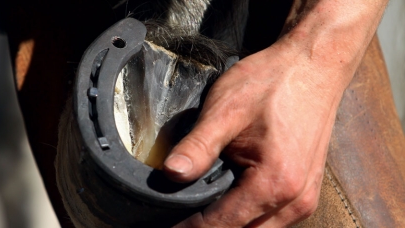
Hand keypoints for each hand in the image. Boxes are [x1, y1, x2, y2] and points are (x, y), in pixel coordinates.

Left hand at [164, 42, 347, 226]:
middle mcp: (295, 200)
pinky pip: (274, 219)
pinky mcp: (306, 190)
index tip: (169, 225)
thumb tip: (170, 174)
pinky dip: (250, 216)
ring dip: (232, 225)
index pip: (222, 225)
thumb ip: (198, 146)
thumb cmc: (274, 82)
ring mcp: (305, 198)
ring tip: (204, 212)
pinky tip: (232, 200)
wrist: (313, 65)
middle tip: (184, 218)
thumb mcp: (226, 111)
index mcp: (275, 183)